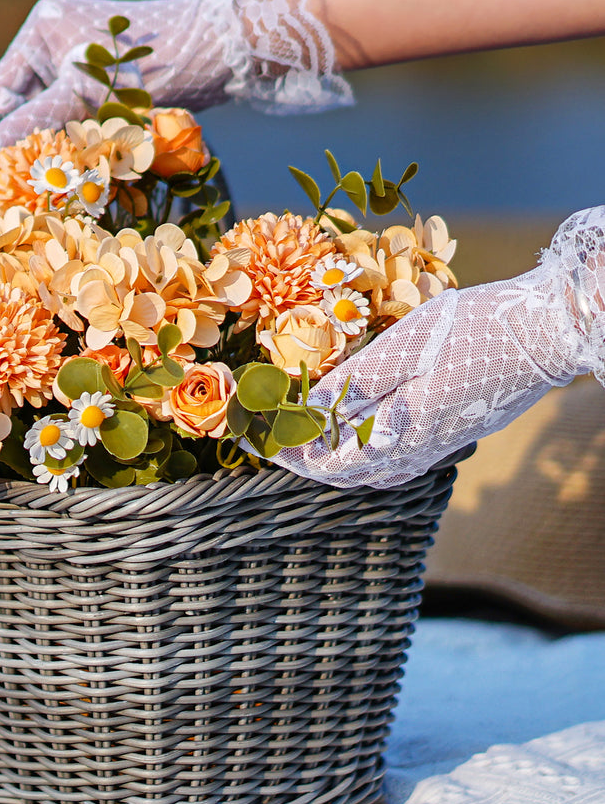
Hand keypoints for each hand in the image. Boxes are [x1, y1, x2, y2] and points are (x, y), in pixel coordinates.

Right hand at [0, 0, 351, 158]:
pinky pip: (87, 117)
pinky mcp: (113, 78)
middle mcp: (59, 39)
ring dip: (75, 141)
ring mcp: (87, 60)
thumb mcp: (83, 97)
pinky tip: (116, 144)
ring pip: (60, 118)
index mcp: (42, 29)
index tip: (26, 162)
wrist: (221, 51)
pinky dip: (96, 136)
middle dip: (48, 136)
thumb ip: (34, 122)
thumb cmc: (150, 66)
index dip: (9, 130)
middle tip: (70, 159)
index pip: (1, 92)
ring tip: (101, 149)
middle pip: (30, 107)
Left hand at [273, 209, 604, 488]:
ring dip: (331, 461)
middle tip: (269, 437)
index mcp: (402, 432)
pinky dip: (363, 458)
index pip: (326, 462)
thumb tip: (306, 410)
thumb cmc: (478, 328)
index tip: (254, 437)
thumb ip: (356, 382)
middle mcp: (418, 451)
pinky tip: (355, 440)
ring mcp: (438, 448)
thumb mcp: (407, 345)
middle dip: (302, 458)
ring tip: (301, 439)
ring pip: (370, 473)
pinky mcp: (452, 436)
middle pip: (344, 475)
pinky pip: (395, 463)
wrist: (550, 331)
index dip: (285, 452)